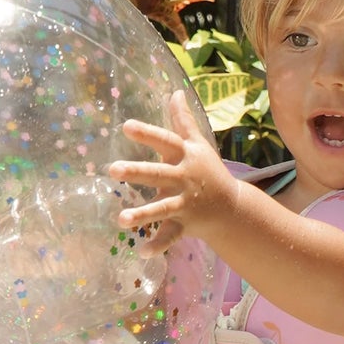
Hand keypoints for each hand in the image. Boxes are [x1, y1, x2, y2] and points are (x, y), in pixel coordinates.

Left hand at [108, 90, 237, 253]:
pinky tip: (141, 252)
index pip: (165, 141)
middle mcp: (184, 179)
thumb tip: (175, 91)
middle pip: (158, 174)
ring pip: (162, 209)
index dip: (147, 134)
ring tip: (121, 220)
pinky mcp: (185, 225)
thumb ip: (183, 121)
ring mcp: (185, 204)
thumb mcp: (198, 144)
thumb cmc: (209, 171)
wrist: (231, 207)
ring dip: (142, 215)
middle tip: (112, 169)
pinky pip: (170, 236)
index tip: (125, 126)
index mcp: (185, 157)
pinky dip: (158, 246)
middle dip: (136, 172)